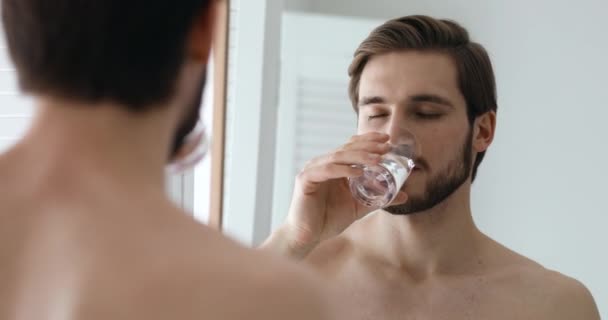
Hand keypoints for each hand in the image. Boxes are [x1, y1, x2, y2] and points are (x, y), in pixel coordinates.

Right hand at [263, 132, 407, 257]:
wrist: (308, 236)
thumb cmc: (328, 220)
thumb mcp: (359, 207)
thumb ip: (379, 199)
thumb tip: (404, 195)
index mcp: (334, 167)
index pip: (351, 146)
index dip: (368, 140)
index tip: (387, 139)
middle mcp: (322, 164)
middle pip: (346, 148)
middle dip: (368, 146)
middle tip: (386, 147)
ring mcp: (313, 170)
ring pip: (338, 156)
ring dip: (359, 156)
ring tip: (377, 160)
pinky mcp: (305, 180)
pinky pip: (326, 170)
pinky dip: (343, 169)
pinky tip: (358, 172)